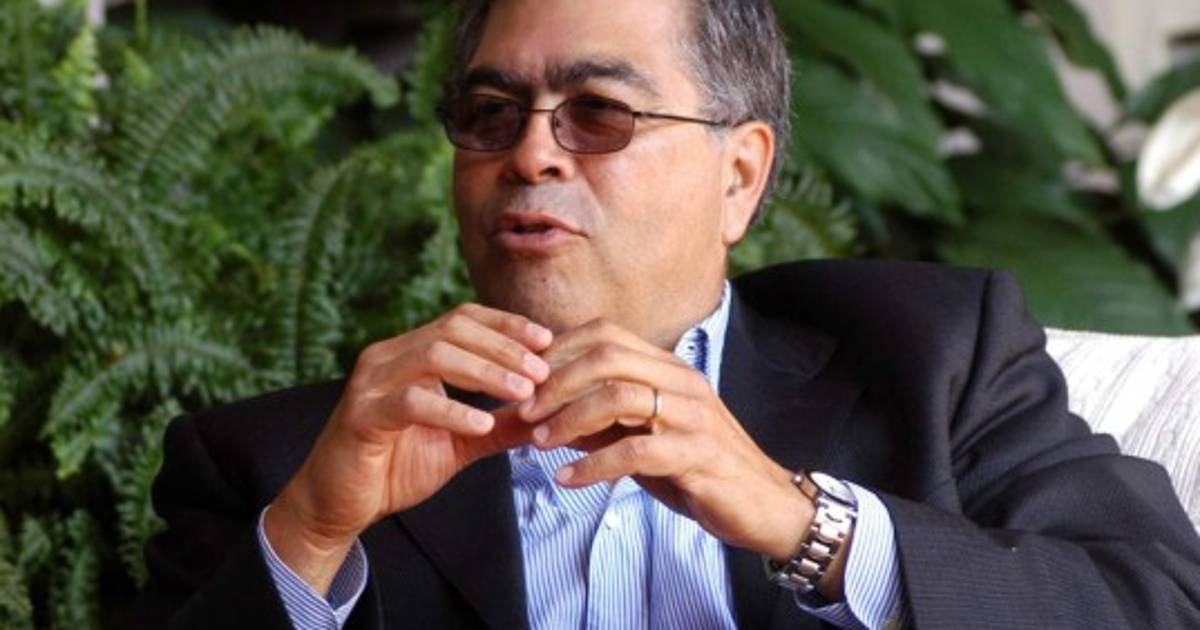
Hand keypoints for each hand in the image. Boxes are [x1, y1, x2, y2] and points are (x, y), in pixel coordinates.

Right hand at [265, 304, 551, 592]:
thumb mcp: (460, 443)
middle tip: (542, 370)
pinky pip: (411, 401)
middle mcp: (388, 357)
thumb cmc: (396, 468)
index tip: (548, 340)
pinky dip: (451, 409)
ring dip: (486, 371)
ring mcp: (371, 382)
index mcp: (410, 353)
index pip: (463, 318)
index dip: (506, 325)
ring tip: (524, 392)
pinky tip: (481, 423)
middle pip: (453, 329)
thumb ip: (500, 427)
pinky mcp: (362, 415)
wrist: (339, 505)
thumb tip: (548, 417)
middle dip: (504, 347)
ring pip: (434, 356)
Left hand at [517, 319, 815, 562]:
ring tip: (539, 443)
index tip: (524, 381)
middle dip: (556, 382)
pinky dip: (594, 464)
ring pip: (620, 396)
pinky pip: (637, 450)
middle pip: (608, 356)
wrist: (765, 506)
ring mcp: (692, 416)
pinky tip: (568, 479)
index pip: (606, 335)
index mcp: (669, 368)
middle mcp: (682, 381)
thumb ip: (603, 422)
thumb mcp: (644, 439)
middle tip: (524, 412)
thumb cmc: (699, 470)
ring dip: (570, 419)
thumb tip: (548, 416)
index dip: (558, 352)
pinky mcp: (698, 455)